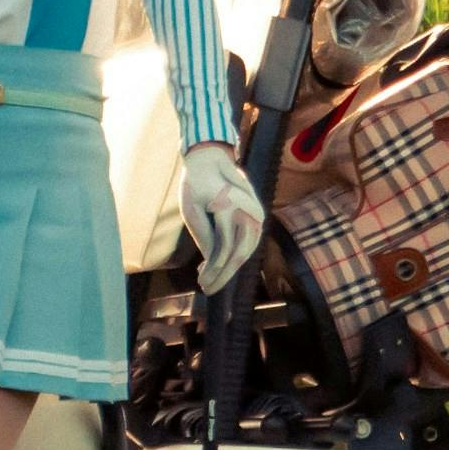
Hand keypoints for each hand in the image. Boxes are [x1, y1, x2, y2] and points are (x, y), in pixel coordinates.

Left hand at [178, 140, 265, 283]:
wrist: (211, 160)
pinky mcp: (257, 217)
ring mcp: (256, 213)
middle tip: (208, 289)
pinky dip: (235, 256)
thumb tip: (211, 264)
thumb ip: (204, 236)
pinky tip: (218, 265)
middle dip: (224, 276)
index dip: (215, 271)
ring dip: (230, 268)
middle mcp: (248, 209)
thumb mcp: (191, 210)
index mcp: (228, 205)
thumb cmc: (196, 184)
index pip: (225, 248)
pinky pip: (249, 242)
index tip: (202, 284)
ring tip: (211, 279)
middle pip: (240, 253)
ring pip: (247, 250)